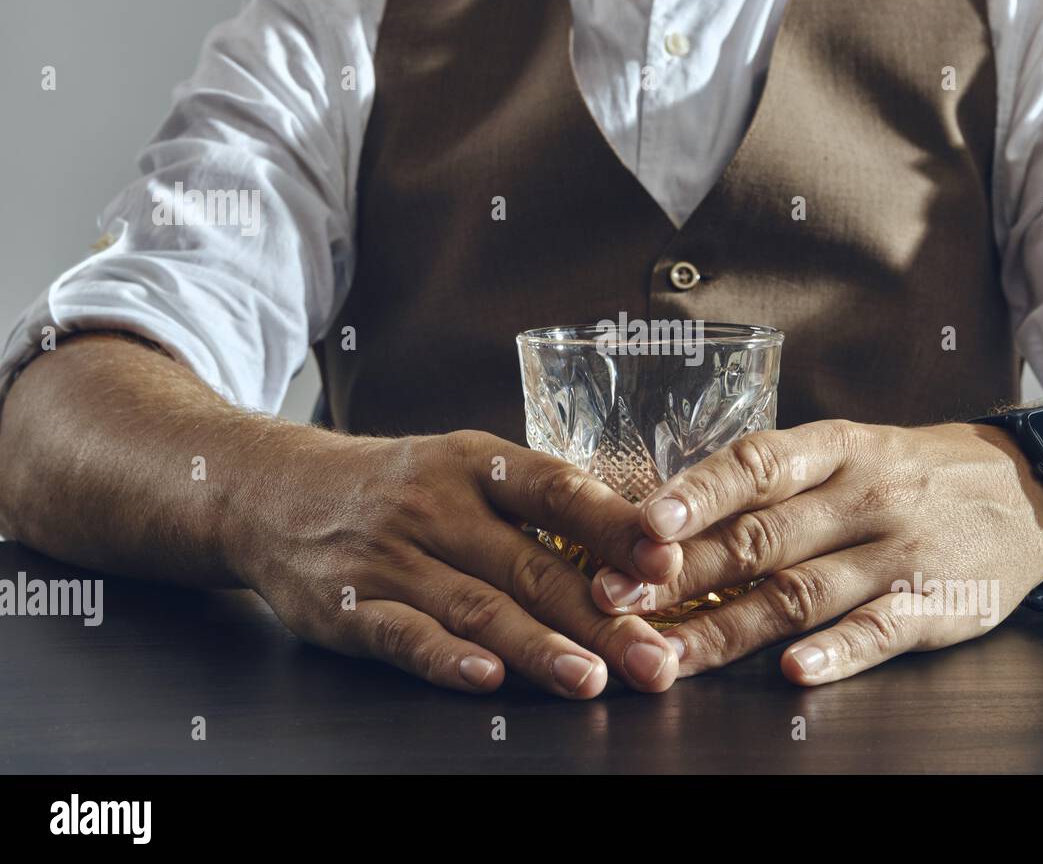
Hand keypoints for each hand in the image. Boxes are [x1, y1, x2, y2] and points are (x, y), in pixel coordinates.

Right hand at [229, 430, 679, 697]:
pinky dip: (446, 658)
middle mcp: (437, 504)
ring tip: (593, 680)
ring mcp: (392, 555)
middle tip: (655, 658)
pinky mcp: (351, 604)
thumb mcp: (464, 468)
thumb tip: (637, 543)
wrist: (273, 492)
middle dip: (601, 617)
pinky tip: (489, 678)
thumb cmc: (397, 487)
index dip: (614, 527)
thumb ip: (536, 503)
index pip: (558, 490)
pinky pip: (404, 633)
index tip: (667, 562)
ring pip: (478, 606)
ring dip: (540, 646)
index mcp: (478, 464)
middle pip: (531, 565)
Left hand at [588, 420, 1042, 683]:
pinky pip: (881, 629)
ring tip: (668, 654)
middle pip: (761, 537)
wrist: (1029, 488)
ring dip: (728, 627)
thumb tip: (671, 508)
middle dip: (680, 573)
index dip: (694, 494)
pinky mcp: (935, 603)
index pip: (754, 464)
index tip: (640, 524)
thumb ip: (771, 478)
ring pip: (802, 592)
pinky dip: (838, 651)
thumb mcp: (848, 449)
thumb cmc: (912, 471)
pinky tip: (795, 671)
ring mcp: (899, 552)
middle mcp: (862, 496)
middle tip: (615, 600)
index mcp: (834, 450)